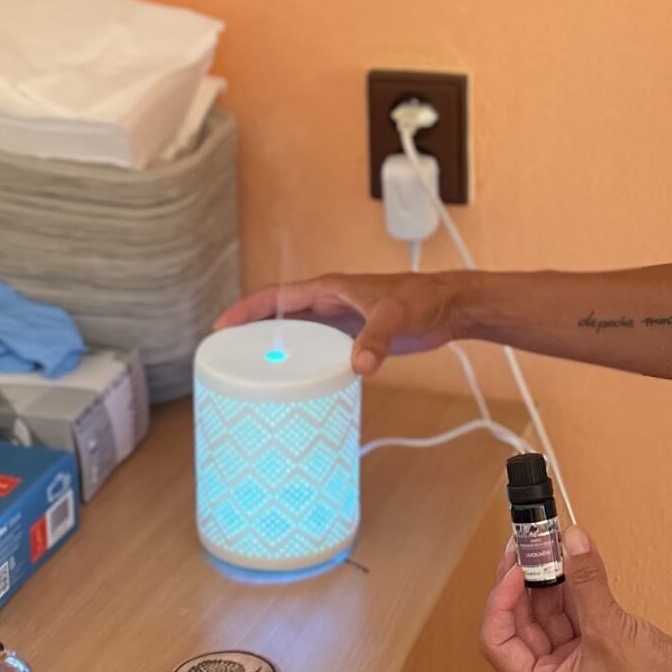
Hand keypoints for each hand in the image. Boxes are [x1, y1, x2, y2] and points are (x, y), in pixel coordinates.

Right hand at [212, 272, 466, 376]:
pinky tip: (293, 382)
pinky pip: (316, 350)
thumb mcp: (396, 316)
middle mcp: (328, 304)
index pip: (276, 297)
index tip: (222, 326)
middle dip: (250, 332)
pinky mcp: (352, 339)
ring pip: (295, 335)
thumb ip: (377, 339)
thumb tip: (359, 365)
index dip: (247, 310)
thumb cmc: (423, 300)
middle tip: (224, 355)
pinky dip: (300, 363)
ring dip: (273, 349)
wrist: (449, 308)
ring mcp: (339, 322)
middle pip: (278, 317)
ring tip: (249, 372)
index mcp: (329, 289)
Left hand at [478, 527, 671, 671]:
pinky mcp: (597, 645)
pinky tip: (571, 559)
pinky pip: (572, 610)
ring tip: (549, 543)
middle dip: (522, 582)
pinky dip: (571, 585)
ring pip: (546, 613)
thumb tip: (571, 541)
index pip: (498, 641)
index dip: (500, 601)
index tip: (515, 568)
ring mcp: (575, 661)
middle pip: (520, 622)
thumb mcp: (611, 631)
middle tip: (528, 544)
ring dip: (547, 579)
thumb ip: (586, 582)